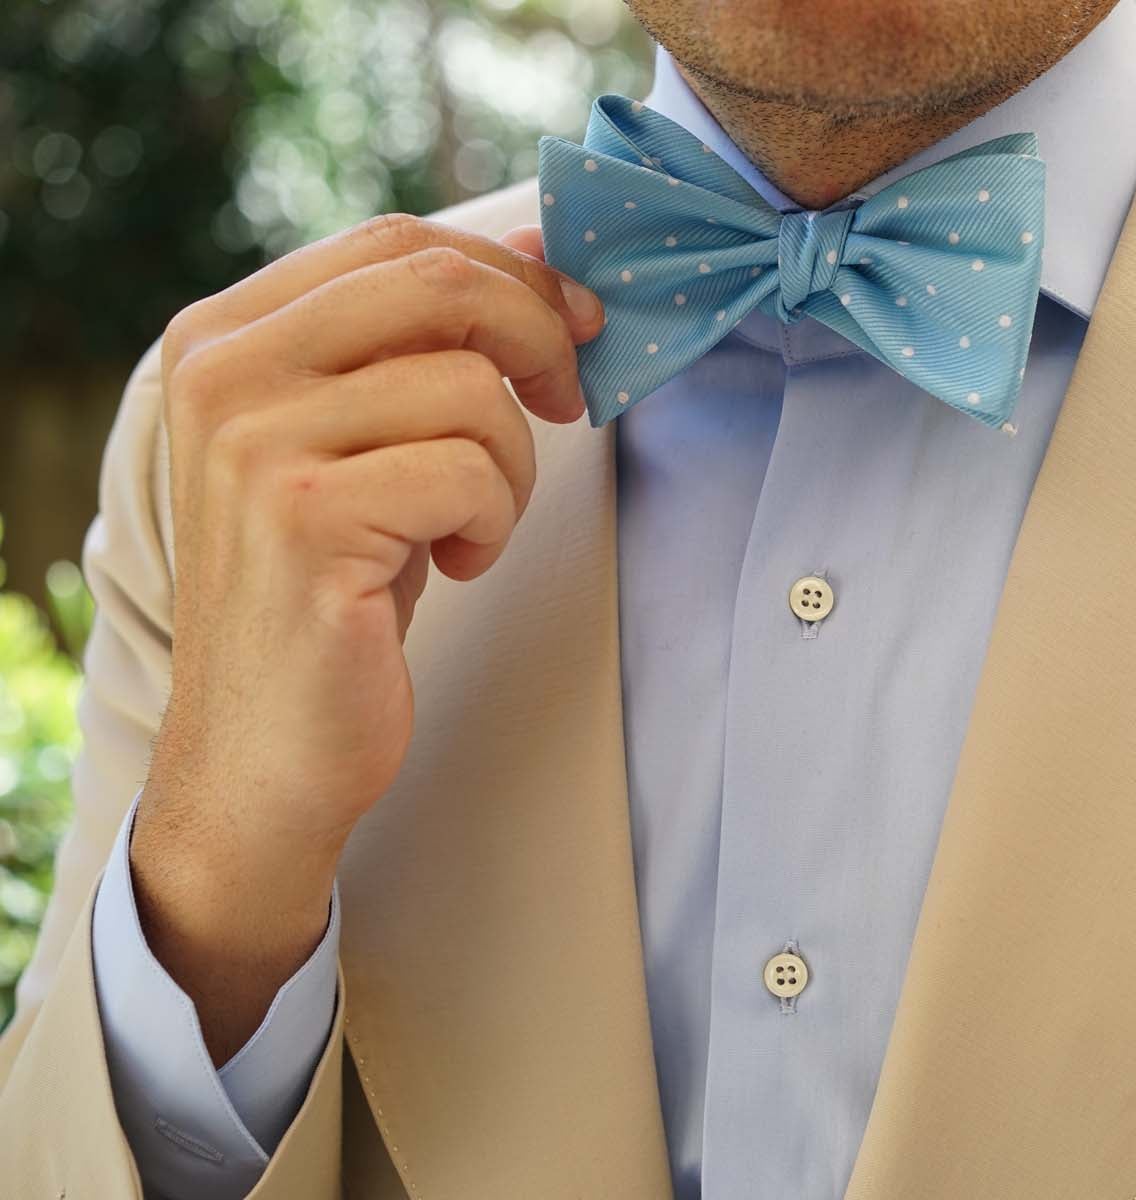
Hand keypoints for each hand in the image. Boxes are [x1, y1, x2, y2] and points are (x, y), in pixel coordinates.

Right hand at [128, 215, 597, 1061]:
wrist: (266, 750)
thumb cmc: (334, 591)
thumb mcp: (367, 444)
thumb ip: (424, 347)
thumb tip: (544, 253)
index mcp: (226, 336)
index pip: (396, 243)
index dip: (511, 273)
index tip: (575, 323)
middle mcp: (223, 373)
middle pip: (439, 285)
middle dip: (539, 338)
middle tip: (570, 402)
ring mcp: (254, 442)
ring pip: (472, 388)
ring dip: (513, 465)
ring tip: (472, 524)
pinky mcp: (304, 517)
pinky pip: (471, 472)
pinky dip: (494, 521)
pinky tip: (456, 565)